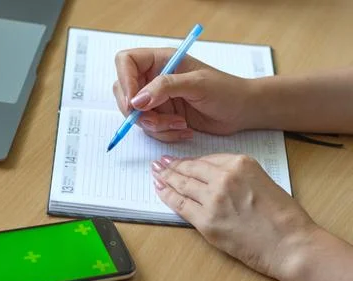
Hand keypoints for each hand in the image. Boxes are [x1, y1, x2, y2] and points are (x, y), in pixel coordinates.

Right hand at [113, 48, 254, 141]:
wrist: (242, 111)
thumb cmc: (226, 90)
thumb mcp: (197, 84)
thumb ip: (165, 88)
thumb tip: (137, 101)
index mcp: (161, 60)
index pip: (126, 62)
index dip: (125, 81)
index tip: (135, 103)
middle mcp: (154, 79)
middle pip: (124, 93)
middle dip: (139, 113)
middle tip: (157, 121)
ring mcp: (157, 99)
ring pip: (136, 116)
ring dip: (156, 126)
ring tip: (181, 124)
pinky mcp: (163, 117)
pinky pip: (150, 129)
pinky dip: (164, 134)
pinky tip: (184, 130)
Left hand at [151, 153, 318, 277]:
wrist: (291, 245)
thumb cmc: (284, 217)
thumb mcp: (263, 181)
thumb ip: (237, 175)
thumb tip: (212, 177)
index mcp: (240, 163)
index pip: (206, 159)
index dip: (190, 161)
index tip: (180, 160)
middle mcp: (223, 177)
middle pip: (190, 169)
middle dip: (173, 166)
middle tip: (161, 163)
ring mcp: (212, 200)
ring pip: (182, 184)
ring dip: (166, 177)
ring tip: (156, 173)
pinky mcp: (205, 221)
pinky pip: (179, 204)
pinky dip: (166, 195)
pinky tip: (160, 189)